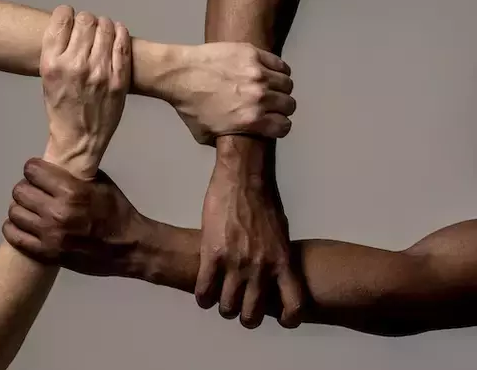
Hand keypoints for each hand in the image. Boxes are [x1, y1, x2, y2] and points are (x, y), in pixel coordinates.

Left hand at [2, 158, 144, 275]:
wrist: (128, 247)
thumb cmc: (117, 212)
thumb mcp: (101, 183)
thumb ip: (75, 174)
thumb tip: (55, 165)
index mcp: (71, 190)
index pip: (32, 170)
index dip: (34, 170)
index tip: (38, 174)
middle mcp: (57, 211)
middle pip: (19, 191)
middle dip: (27, 188)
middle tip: (35, 192)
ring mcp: (49, 234)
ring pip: (14, 212)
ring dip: (21, 208)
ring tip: (31, 210)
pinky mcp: (46, 253)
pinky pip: (14, 236)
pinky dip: (15, 228)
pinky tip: (24, 225)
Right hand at [39, 6, 130, 177]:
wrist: (79, 139)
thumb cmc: (62, 110)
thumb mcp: (47, 78)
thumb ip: (57, 51)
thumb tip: (71, 25)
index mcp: (52, 63)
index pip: (62, 18)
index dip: (67, 15)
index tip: (70, 20)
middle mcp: (75, 65)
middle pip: (86, 20)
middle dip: (87, 21)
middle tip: (88, 28)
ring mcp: (99, 72)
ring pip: (106, 27)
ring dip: (104, 25)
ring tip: (103, 31)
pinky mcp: (118, 79)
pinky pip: (123, 44)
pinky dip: (120, 33)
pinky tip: (117, 33)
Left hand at [165, 42, 295, 144]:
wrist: (179, 75)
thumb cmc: (189, 106)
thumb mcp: (206, 135)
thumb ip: (225, 141)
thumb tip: (236, 142)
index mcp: (251, 120)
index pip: (284, 126)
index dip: (280, 126)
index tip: (275, 123)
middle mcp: (259, 97)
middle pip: (289, 104)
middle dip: (282, 107)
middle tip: (273, 104)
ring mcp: (258, 73)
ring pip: (287, 83)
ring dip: (281, 88)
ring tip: (271, 87)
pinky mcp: (254, 54)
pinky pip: (279, 64)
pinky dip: (278, 70)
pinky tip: (268, 72)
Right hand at [195, 151, 304, 328]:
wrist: (244, 179)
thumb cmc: (264, 201)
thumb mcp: (281, 234)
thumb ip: (277, 258)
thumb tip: (273, 274)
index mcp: (282, 262)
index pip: (293, 305)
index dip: (288, 318)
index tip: (281, 318)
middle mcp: (261, 269)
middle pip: (252, 314)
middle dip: (245, 316)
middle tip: (240, 307)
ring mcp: (235, 263)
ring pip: (226, 307)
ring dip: (223, 307)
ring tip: (219, 299)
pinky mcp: (212, 254)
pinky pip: (204, 291)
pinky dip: (203, 297)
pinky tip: (204, 292)